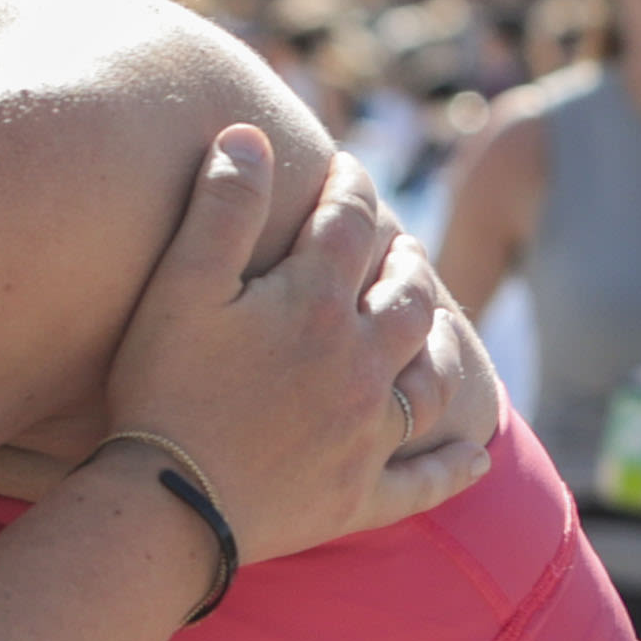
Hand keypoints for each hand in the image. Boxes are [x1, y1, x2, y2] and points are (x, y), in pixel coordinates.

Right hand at [106, 126, 466, 562]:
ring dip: (443, 343)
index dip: (351, 185)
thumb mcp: (180, 288)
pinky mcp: (361, 497)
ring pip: (434, 377)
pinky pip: (426, 482)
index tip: (346, 166)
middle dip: (406, 260)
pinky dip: (456, 466)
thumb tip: (252, 133)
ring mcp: (368, 433)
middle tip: (398, 246)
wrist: (170, 507)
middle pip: (407, 296)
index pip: (350, 223)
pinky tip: (478, 455)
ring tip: (439, 325)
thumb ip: (221, 207)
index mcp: (316, 305)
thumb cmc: (162, 390)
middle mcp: (361, 362)